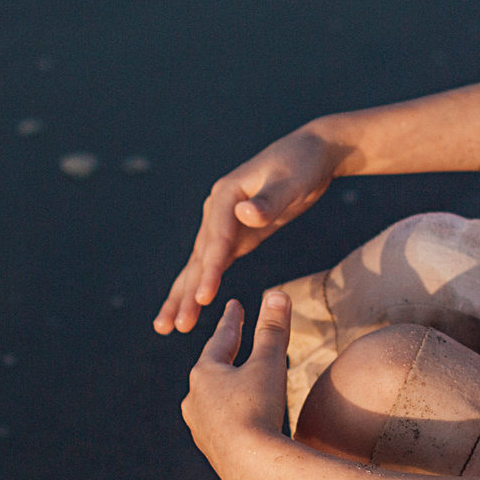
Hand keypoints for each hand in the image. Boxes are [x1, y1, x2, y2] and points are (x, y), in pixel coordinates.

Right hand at [154, 126, 341, 332]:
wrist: (313, 153)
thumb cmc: (304, 164)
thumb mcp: (292, 181)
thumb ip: (269, 200)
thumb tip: (245, 214)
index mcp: (227, 195)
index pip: (216, 240)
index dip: (210, 270)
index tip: (203, 299)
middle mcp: (218, 209)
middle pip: (199, 257)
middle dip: (186, 293)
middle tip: (173, 326)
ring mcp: (224, 222)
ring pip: (200, 265)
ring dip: (184, 295)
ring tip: (167, 326)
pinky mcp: (237, 234)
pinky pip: (215, 263)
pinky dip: (202, 285)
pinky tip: (190, 306)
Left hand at [180, 292, 293, 479]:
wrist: (252, 468)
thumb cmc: (259, 409)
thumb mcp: (268, 364)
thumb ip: (272, 329)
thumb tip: (278, 293)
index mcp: (204, 374)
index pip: (221, 340)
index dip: (232, 321)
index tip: (235, 305)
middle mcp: (194, 400)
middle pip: (212, 369)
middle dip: (224, 354)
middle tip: (230, 340)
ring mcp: (199, 428)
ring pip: (212, 400)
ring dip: (224, 388)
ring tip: (231, 382)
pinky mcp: (211, 452)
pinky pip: (220, 426)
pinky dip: (230, 416)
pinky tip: (235, 422)